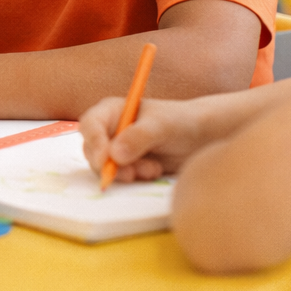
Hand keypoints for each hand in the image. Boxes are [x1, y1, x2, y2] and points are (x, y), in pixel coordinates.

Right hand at [79, 95, 207, 183]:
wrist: (201, 138)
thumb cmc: (181, 122)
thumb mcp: (162, 125)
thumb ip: (139, 137)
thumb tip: (114, 155)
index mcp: (111, 111)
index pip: (90, 125)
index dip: (93, 142)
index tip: (104, 160)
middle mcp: (109, 130)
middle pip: (92, 150)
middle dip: (109, 165)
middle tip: (130, 175)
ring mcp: (117, 150)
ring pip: (105, 167)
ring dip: (126, 173)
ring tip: (153, 169)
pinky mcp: (127, 167)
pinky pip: (120, 178)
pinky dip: (136, 178)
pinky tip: (155, 170)